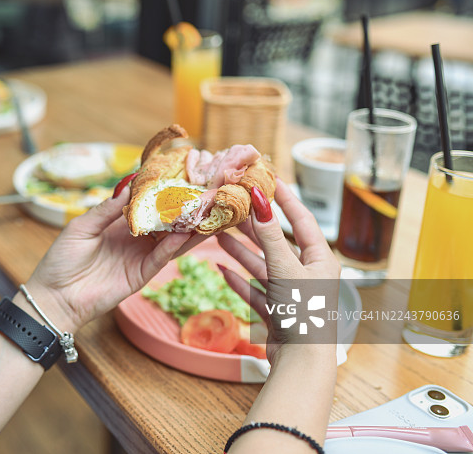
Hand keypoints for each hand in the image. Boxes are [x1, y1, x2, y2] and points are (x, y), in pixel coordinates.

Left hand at [23, 186, 206, 333]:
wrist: (55, 297)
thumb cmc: (61, 260)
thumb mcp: (81, 227)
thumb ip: (106, 209)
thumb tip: (128, 185)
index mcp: (118, 224)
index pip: (145, 205)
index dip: (160, 193)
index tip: (178, 176)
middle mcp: (133, 239)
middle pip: (163, 222)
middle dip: (181, 210)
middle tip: (202, 194)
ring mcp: (138, 257)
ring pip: (169, 240)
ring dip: (186, 228)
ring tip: (204, 213)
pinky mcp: (140, 275)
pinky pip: (160, 259)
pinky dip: (172, 247)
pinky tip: (184, 235)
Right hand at [217, 179, 339, 365]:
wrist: (301, 362)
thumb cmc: (303, 313)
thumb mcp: (285, 269)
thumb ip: (269, 236)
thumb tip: (260, 200)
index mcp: (320, 259)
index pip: (301, 219)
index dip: (285, 198)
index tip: (269, 179)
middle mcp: (307, 274)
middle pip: (277, 242)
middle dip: (254, 225)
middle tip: (234, 206)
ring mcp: (291, 294)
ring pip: (262, 266)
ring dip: (241, 251)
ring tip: (219, 234)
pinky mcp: (277, 312)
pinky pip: (255, 290)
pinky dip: (238, 280)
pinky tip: (221, 269)